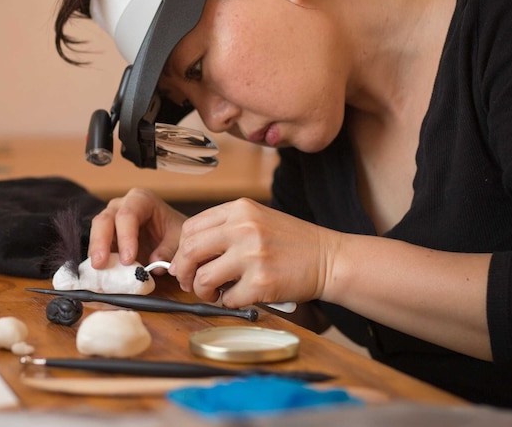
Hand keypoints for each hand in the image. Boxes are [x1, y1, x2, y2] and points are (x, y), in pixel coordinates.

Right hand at [88, 188, 186, 268]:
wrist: (169, 232)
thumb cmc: (173, 230)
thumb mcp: (178, 237)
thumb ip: (168, 250)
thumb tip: (155, 265)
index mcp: (142, 200)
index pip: (128, 215)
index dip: (125, 237)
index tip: (128, 260)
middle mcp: (122, 205)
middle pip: (105, 220)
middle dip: (101, 242)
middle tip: (100, 264)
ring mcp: (110, 218)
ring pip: (96, 230)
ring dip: (95, 251)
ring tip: (98, 270)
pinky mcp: (105, 234)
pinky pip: (97, 244)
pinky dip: (97, 258)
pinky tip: (100, 272)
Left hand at [170, 198, 334, 306]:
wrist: (329, 258)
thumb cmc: (292, 242)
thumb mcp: (257, 219)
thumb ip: (225, 230)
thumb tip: (187, 256)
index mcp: (239, 209)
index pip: (191, 227)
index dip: (181, 250)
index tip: (184, 263)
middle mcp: (243, 228)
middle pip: (190, 250)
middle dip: (184, 271)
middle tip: (190, 282)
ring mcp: (253, 255)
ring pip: (204, 278)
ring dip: (204, 291)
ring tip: (215, 292)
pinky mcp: (262, 282)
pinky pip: (228, 299)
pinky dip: (230, 302)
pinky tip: (241, 296)